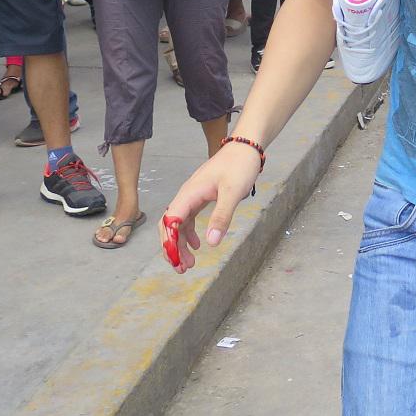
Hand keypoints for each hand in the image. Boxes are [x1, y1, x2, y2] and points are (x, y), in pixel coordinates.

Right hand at [158, 143, 262, 272]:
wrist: (246, 147)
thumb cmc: (239, 166)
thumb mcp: (233, 192)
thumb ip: (222, 216)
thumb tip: (211, 243)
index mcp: (189, 193)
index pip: (170, 222)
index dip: (169, 243)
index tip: (176, 261)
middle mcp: (187, 195)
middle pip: (170, 225)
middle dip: (172, 248)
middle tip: (181, 268)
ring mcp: (193, 196)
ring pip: (179, 224)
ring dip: (181, 244)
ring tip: (189, 263)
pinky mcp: (202, 196)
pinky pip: (189, 218)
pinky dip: (190, 234)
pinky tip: (199, 245)